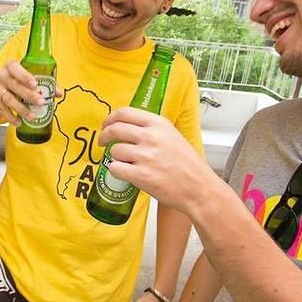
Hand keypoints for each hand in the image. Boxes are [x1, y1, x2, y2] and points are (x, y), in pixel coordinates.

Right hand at [0, 60, 62, 125]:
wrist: (0, 90)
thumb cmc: (19, 82)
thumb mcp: (30, 80)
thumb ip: (45, 84)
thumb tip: (59, 93)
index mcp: (11, 66)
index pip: (15, 68)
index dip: (25, 76)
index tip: (35, 84)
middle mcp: (1, 74)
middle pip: (14, 85)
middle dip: (28, 95)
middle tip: (40, 102)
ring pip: (8, 99)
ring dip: (21, 109)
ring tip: (33, 116)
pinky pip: (1, 109)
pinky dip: (11, 117)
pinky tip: (19, 122)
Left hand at [97, 107, 212, 212]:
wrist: (199, 189)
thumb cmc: (188, 166)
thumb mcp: (173, 137)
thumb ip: (153, 130)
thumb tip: (129, 127)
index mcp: (159, 124)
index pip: (125, 113)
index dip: (110, 119)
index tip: (106, 125)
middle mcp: (151, 137)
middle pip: (114, 129)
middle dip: (104, 136)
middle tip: (102, 143)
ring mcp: (145, 156)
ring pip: (114, 151)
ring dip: (115, 158)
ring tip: (124, 163)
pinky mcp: (141, 175)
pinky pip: (115, 169)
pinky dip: (116, 171)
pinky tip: (125, 174)